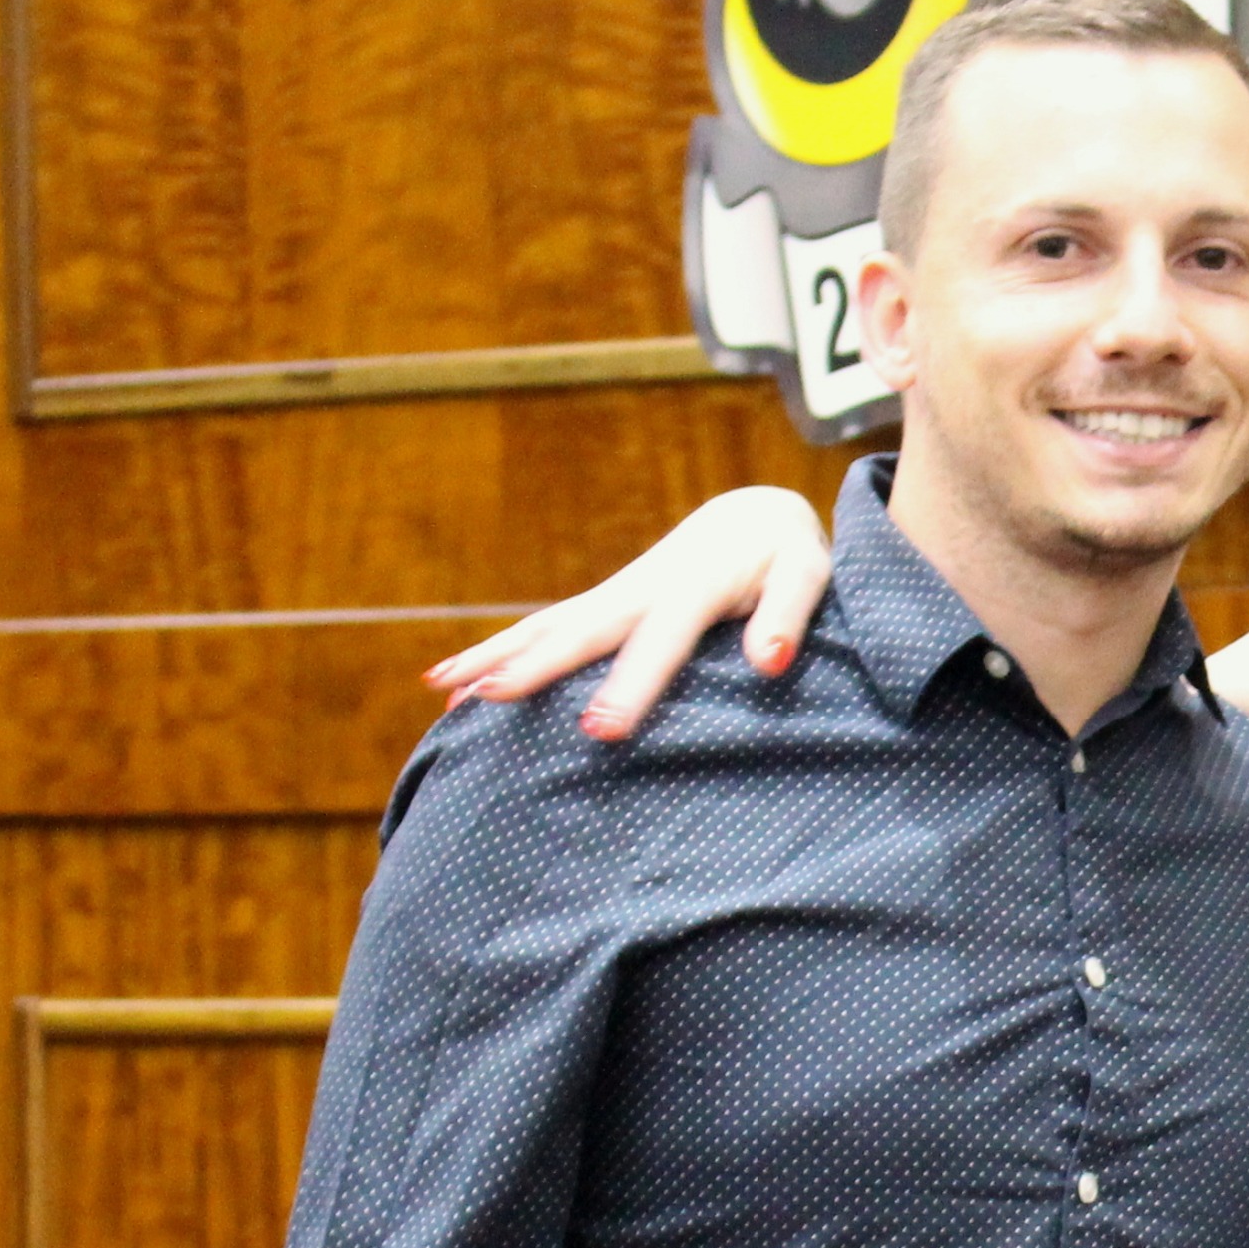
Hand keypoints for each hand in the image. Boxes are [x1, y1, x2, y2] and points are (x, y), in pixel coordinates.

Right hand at [425, 487, 835, 740]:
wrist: (753, 516)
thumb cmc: (788, 555)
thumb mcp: (808, 575)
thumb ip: (789, 615)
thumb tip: (768, 661)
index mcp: (692, 588)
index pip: (659, 644)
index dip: (630, 687)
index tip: (599, 731)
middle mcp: (641, 589)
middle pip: (580, 631)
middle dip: (534, 668)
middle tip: (488, 701)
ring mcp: (615, 596)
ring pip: (546, 627)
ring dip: (493, 655)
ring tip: (440, 690)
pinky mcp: (604, 606)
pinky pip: (544, 631)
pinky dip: (498, 653)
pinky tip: (452, 687)